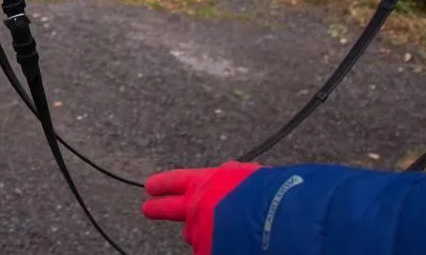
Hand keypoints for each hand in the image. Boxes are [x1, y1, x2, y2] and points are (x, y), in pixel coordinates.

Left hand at [142, 161, 260, 253]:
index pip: (178, 180)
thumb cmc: (271, 195)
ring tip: (231, 232)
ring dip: (206, 235)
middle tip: (148, 209)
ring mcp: (199, 232)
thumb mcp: (249, 177)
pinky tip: (237, 245)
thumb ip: (229, 182)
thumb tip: (224, 183)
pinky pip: (209, 250)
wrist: (277, 220)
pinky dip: (218, 248)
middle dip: (158, 208)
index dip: (164, 184)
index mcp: (207, 183)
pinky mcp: (205, 251)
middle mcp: (196, 206)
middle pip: (172, 209)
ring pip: (197, 235)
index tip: (150, 187)